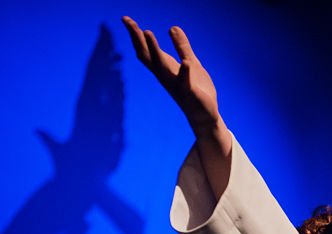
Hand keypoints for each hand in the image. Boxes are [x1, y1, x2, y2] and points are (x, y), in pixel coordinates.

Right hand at [121, 17, 221, 136]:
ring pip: (160, 66)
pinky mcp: (189, 93)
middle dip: (137, 38)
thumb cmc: (196, 89)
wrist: (204, 115)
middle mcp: (165, 76)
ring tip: (148, 32)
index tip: (126, 18)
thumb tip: (173, 27)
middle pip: (147, 55)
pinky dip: (184, 72)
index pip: (146, 49)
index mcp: (165, 68)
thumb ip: (182, 47)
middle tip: (128, 21)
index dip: (136, 34)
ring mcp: (175, 85)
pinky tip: (186, 62)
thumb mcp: (191, 63)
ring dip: (154, 49)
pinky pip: (184, 82)